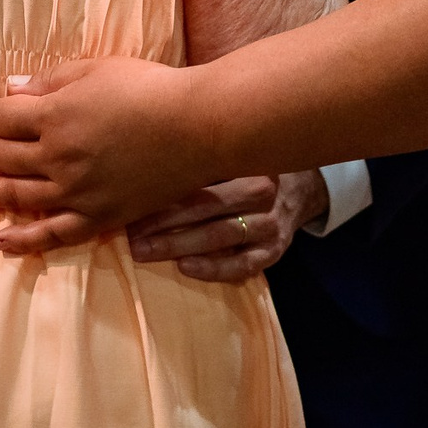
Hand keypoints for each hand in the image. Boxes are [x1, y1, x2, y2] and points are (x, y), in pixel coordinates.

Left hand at [0, 56, 220, 249]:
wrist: (197, 127)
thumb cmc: (150, 89)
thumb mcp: (95, 70)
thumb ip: (50, 82)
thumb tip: (10, 88)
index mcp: (54, 116)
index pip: (0, 117)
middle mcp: (57, 157)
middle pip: (0, 155)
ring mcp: (76, 191)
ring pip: (16, 196)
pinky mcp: (99, 217)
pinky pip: (53, 235)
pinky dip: (24, 241)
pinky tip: (0, 241)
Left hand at [122, 171, 324, 280]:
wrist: (297, 191)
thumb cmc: (245, 173)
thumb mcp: (230, 159)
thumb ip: (196, 164)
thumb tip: (136, 172)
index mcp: (246, 162)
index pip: (201, 177)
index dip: (165, 192)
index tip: (132, 202)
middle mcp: (262, 192)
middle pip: (208, 207)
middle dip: (165, 222)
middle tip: (131, 234)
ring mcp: (270, 224)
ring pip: (221, 235)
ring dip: (180, 244)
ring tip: (145, 251)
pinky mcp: (274, 251)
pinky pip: (243, 265)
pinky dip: (214, 268)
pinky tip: (186, 268)